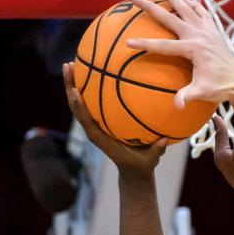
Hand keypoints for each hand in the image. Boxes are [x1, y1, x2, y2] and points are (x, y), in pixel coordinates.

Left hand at [63, 62, 165, 178]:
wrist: (133, 171)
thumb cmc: (141, 164)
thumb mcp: (150, 159)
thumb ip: (156, 149)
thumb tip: (164, 137)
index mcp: (100, 138)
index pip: (85, 120)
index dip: (79, 106)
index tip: (74, 90)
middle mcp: (93, 129)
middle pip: (75, 106)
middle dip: (70, 85)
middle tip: (69, 65)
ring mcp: (94, 125)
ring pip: (78, 102)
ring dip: (73, 83)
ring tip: (71, 64)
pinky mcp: (98, 122)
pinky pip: (89, 103)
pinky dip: (86, 88)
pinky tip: (91, 73)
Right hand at [128, 0, 233, 108]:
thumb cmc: (221, 88)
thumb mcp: (203, 92)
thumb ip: (187, 96)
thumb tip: (176, 106)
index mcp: (193, 49)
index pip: (163, 46)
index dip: (145, 44)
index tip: (128, 43)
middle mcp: (199, 35)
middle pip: (170, 17)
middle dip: (151, 8)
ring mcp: (207, 31)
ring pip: (186, 8)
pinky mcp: (214, 31)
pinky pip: (202, 12)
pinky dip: (192, 4)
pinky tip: (184, 1)